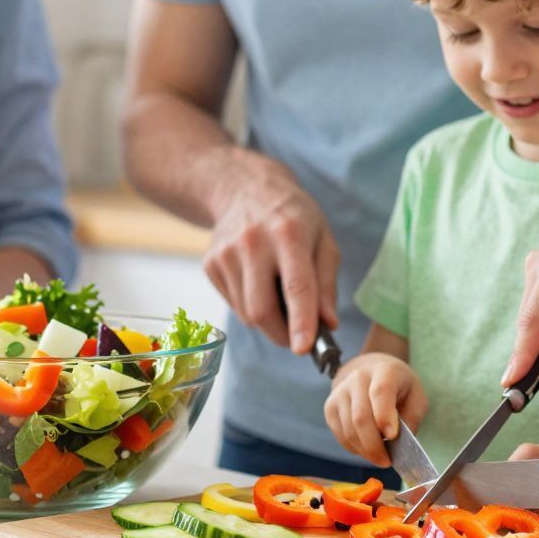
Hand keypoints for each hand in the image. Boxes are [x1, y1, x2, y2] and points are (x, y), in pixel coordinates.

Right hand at [203, 158, 339, 353]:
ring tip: (277, 293)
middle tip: (298, 339)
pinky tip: (257, 282)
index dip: (301, 321)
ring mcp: (225, 253)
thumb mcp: (323, 239)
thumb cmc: (293, 217)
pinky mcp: (210, 264)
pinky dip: (250, 307)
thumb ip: (326, 284)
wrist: (244, 188)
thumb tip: (328, 324)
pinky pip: (233, 305)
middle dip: (282, 334)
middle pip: (262, 309)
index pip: (296, 286)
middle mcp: (253, 242)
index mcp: (289, 233)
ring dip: (267, 320)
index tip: (304, 349)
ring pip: (246, 313)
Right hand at [323, 353, 426, 466]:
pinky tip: (366, 448)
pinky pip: (340, 435)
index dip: (385, 416)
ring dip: (364, 450)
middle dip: (374, 446)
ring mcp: (340, 392)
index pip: (380, 392)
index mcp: (385, 371)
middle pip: (361, 417)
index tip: (392, 437)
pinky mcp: (330, 407)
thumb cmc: (399, 388)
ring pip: (349, 430)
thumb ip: (412, 418)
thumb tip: (398, 443)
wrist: (372, 371)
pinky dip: (354, 448)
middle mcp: (358, 377)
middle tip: (386, 461)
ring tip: (379, 456)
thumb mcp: (416, 397)